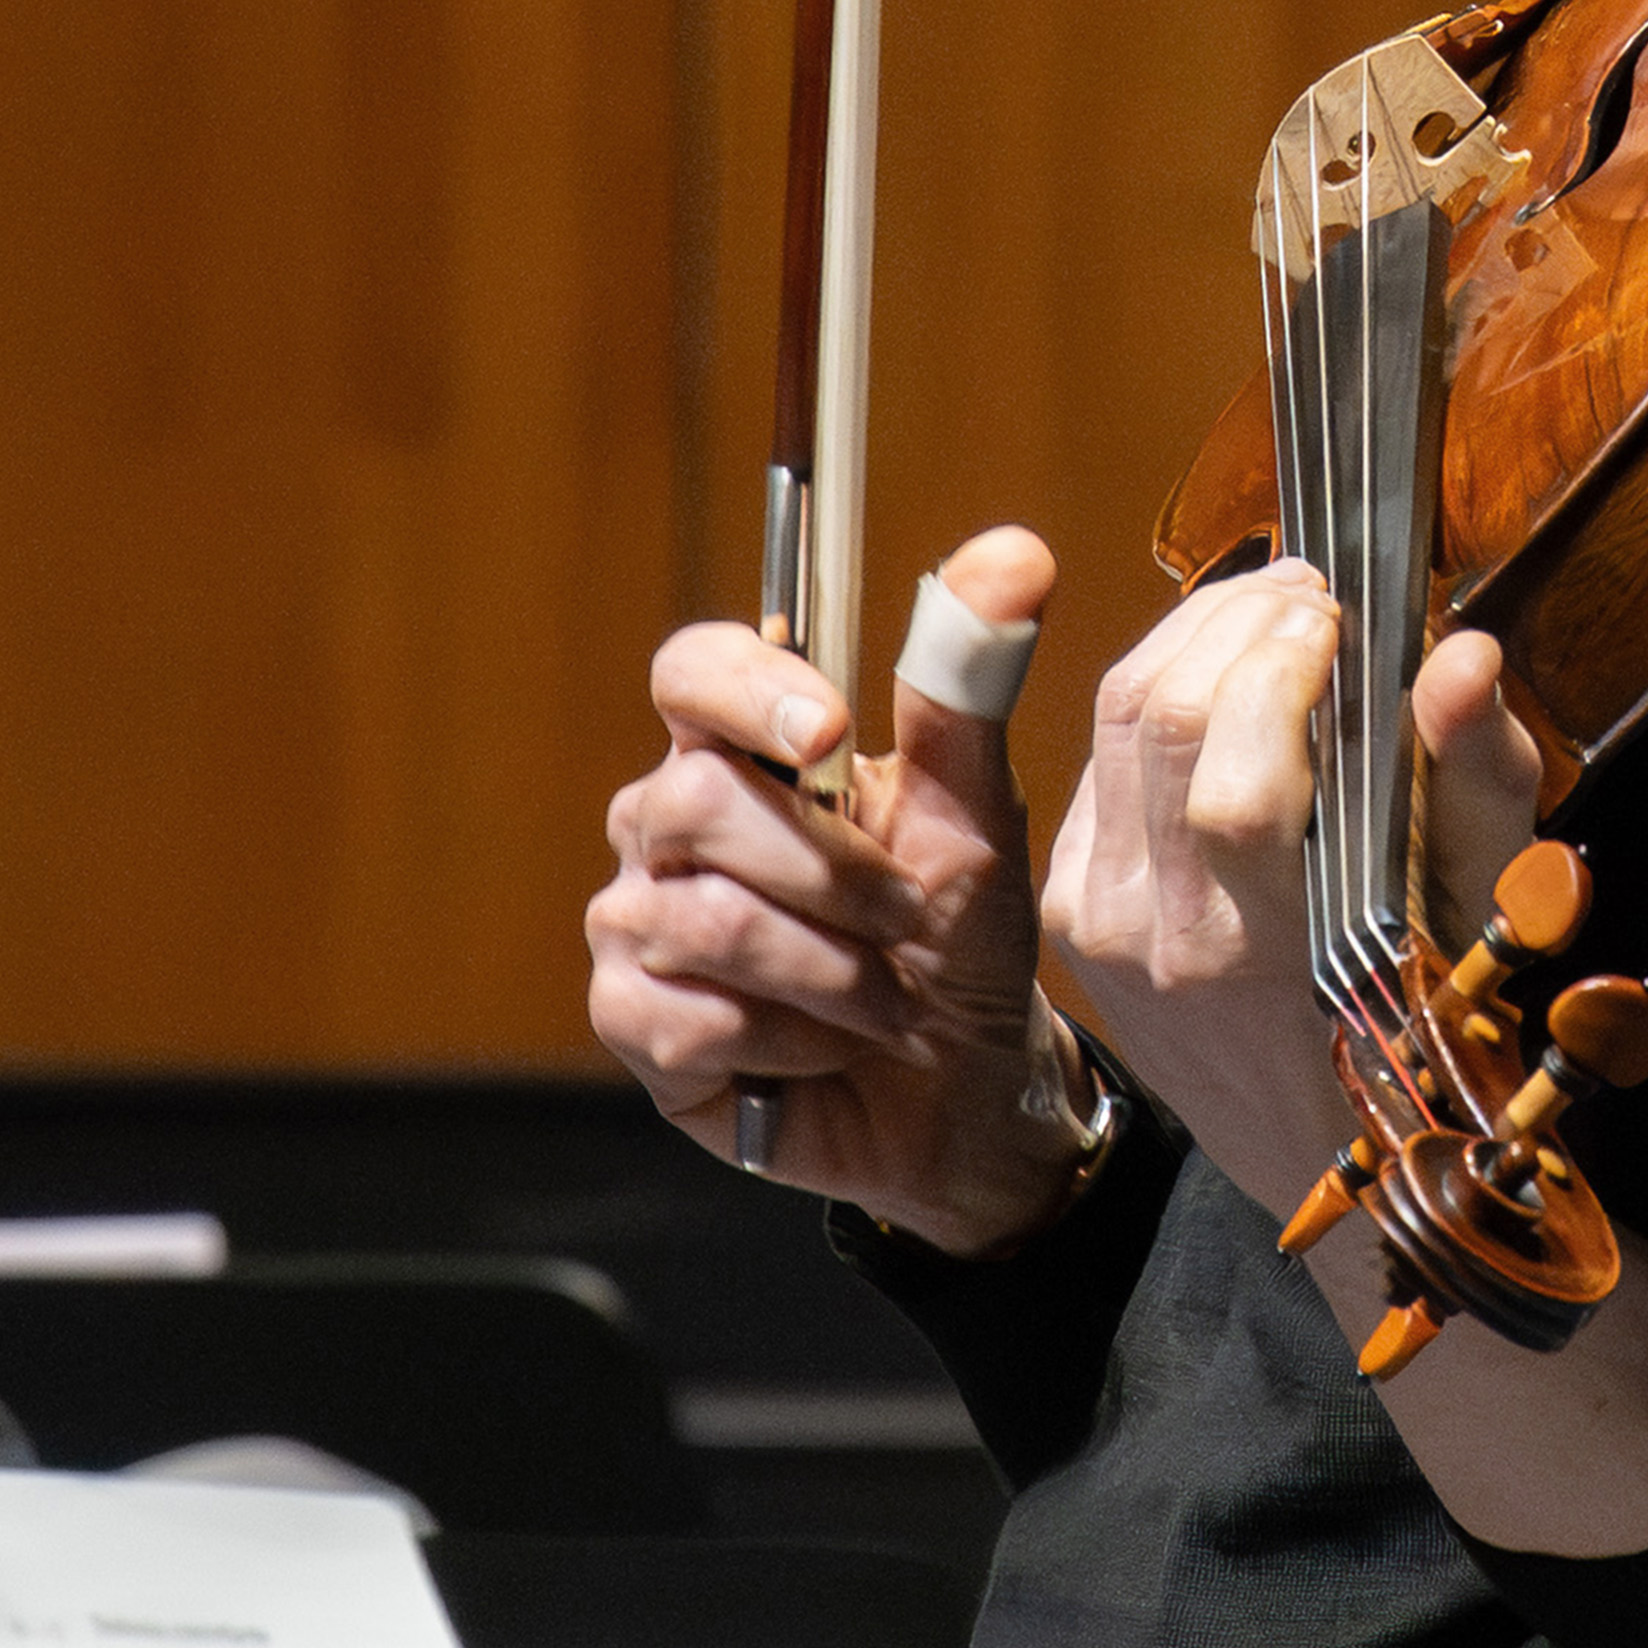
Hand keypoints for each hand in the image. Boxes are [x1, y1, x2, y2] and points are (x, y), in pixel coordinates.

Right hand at [590, 535, 1074, 1253]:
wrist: (965, 1095)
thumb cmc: (960, 944)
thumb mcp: (978, 817)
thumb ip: (968, 687)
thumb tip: (1015, 552)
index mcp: (744, 752)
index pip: (691, 671)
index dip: (747, 690)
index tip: (830, 732)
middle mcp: (668, 825)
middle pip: (696, 801)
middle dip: (830, 874)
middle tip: (904, 920)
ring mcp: (637, 923)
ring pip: (700, 920)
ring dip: (828, 973)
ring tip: (879, 999)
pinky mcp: (632, 1024)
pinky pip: (686, 1017)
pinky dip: (785, 1044)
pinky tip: (818, 1053)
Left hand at [1037, 572, 1535, 1225]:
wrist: (1315, 1158)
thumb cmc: (1419, 1037)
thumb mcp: (1478, 924)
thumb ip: (1473, 784)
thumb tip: (1461, 655)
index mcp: (1261, 957)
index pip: (1238, 780)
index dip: (1283, 668)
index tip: (1343, 612)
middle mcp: (1157, 938)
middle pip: (1159, 722)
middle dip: (1235, 622)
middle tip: (1308, 591)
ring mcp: (1094, 922)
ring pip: (1112, 723)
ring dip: (1189, 636)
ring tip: (1269, 609)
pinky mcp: (1067, 905)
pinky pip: (1096, 763)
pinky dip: (1155, 695)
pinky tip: (1221, 678)